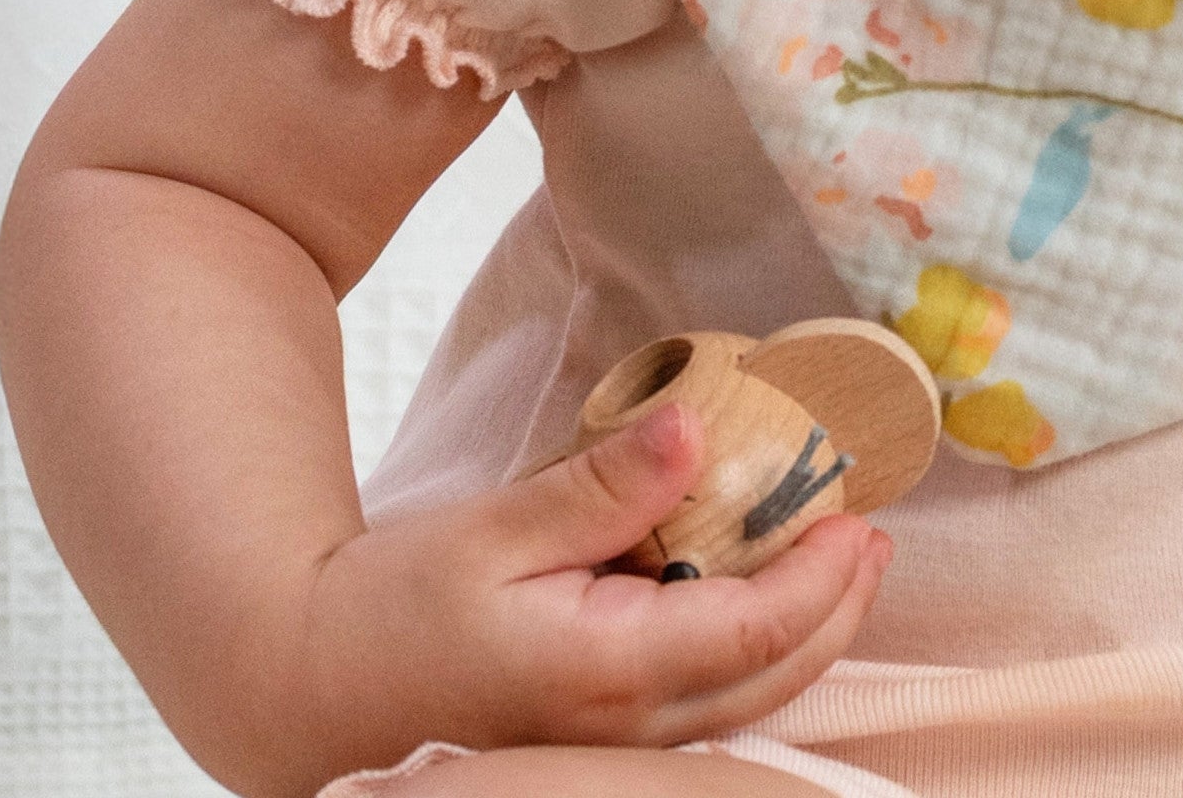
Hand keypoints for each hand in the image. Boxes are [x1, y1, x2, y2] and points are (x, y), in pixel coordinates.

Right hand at [293, 402, 889, 791]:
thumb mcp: (495, 527)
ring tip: (844, 564)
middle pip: (769, 681)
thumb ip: (604, 487)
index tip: (857, 512)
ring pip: (744, 707)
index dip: (820, 576)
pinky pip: (704, 711)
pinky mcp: (592, 745)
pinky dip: (754, 657)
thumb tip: (697, 431)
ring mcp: (607, 751)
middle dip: (836, 608)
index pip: (752, 632)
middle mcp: (620, 733)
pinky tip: (762, 604)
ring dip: (806, 636)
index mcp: (602, 674)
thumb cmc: (391, 606)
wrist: (309, 688)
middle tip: (873, 535)